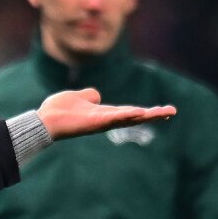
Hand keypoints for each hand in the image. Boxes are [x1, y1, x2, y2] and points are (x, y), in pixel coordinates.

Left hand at [37, 88, 175, 139]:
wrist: (45, 119)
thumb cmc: (58, 110)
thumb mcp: (79, 97)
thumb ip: (90, 96)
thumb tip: (96, 96)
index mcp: (104, 113)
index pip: (130, 112)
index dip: (146, 111)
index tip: (164, 110)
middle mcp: (106, 120)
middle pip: (135, 117)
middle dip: (153, 115)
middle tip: (172, 112)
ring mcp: (101, 122)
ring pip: (128, 118)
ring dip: (146, 115)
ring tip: (164, 112)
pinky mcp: (94, 122)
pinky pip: (113, 118)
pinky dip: (126, 115)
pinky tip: (139, 112)